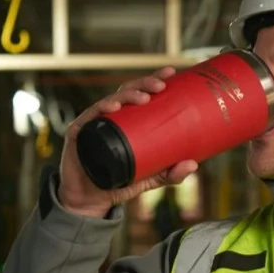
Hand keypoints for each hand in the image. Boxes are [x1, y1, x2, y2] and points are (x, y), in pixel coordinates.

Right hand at [58, 67, 197, 216]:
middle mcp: (112, 117)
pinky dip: (101, 108)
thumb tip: (194, 165)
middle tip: (161, 86)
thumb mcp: (150, 178)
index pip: (141, 93)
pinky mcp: (79, 132)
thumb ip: (170, 173)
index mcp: (128, 121)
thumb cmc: (119, 182)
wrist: (91, 200)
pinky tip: (114, 106)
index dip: (154, 79)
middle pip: (127, 91)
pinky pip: (90, 116)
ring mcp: (95, 123)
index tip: (171, 72)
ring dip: (128, 94)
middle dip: (144, 83)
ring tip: (144, 98)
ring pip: (111, 100)